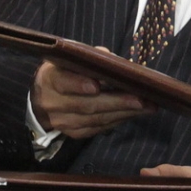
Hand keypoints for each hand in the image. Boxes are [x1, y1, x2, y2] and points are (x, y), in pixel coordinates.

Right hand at [30, 57, 149, 138]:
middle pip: (86, 105)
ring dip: (124, 113)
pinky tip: (135, 114)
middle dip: (116, 102)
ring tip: (147, 107)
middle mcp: (53, 103)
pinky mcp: (74, 133)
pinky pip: (99, 128)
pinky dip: (118, 120)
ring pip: (96, 119)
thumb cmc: (64, 71)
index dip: (79, 85)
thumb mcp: (70, 59)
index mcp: (50, 79)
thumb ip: (90, 58)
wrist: (43, 97)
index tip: (96, 86)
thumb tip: (114, 62)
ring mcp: (63, 122)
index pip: (63, 82)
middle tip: (140, 99)